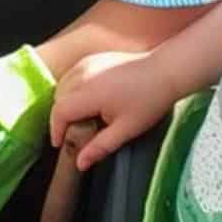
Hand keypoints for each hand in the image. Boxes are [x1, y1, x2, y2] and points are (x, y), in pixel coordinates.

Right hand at [51, 49, 173, 170]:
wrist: (165, 72)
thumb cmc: (149, 101)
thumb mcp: (126, 129)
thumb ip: (99, 146)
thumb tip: (80, 163)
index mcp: (90, 93)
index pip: (60, 112)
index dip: (56, 130)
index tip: (60, 144)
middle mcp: (84, 74)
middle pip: (58, 98)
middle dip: (61, 117)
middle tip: (74, 133)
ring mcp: (87, 63)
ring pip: (63, 85)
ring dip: (65, 102)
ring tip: (81, 118)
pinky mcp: (93, 58)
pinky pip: (73, 75)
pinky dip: (72, 88)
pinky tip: (88, 100)